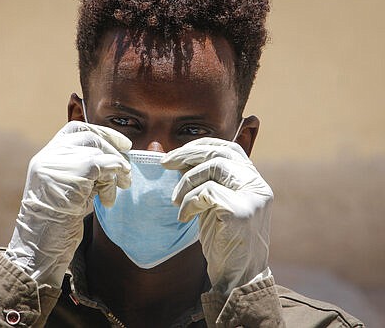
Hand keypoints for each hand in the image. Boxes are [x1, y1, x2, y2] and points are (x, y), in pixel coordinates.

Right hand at [5, 121, 131, 286]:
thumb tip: (115, 160)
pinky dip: (112, 178)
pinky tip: (109, 198)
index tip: (123, 144)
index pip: (75, 130)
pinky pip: (102, 165)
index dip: (102, 133)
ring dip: (116, 170)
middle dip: (115, 151)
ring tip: (121, 187)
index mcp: (45, 158)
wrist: (40, 249)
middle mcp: (48, 157)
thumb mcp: (69, 191)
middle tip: (127, 171)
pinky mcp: (71, 175)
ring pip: (99, 152)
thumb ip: (83, 172)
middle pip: (90, 137)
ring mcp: (56, 164)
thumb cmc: (57, 225)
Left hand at [161, 138, 271, 295]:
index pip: (229, 149)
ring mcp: (252, 198)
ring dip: (186, 182)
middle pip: (219, 154)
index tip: (177, 154)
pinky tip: (184, 217)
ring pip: (212, 168)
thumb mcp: (215, 204)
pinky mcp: (240, 211)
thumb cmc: (224, 240)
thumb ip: (207, 182)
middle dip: (187, 155)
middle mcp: (258, 186)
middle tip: (165, 163)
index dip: (202, 146)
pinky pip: (205, 192)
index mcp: (254, 182)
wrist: (238, 277)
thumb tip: (180, 159)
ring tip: (176, 201)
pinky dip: (189, 202)